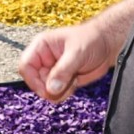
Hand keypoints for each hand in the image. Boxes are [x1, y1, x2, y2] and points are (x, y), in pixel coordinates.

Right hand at [18, 0, 133, 102]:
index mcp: (41, 46)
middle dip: (48, 88)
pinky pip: (56, 93)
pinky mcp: (62, 80)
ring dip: (58, 92)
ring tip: (72, 82)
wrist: (107, 44)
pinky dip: (64, 93)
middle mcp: (44, 59)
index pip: (26, 65)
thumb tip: (50, 89)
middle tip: (64, 88)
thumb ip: (63, 70)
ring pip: (45, 90)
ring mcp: (52, 70)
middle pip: (34, 81)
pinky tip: (75, 84)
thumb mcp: (77, 53)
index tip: (46, 90)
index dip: (32, 80)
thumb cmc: (91, 40)